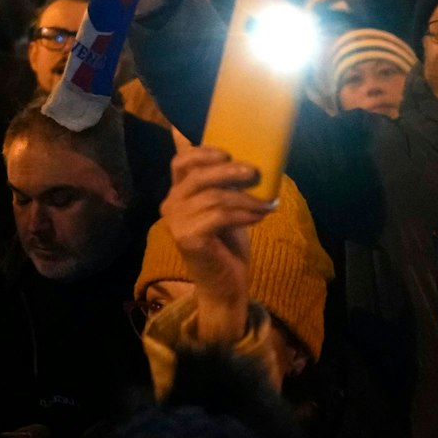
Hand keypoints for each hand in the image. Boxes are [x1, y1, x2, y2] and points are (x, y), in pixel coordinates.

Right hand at [161, 143, 270, 344]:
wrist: (223, 285)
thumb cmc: (225, 244)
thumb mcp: (223, 207)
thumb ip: (221, 184)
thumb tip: (242, 157)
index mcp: (177, 194)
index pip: (181, 162)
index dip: (203, 152)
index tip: (229, 152)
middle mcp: (170, 205)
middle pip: (198, 176)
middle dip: (229, 171)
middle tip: (255, 171)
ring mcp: (177, 222)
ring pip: (213, 197)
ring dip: (245, 197)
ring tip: (267, 202)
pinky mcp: (188, 238)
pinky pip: (220, 216)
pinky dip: (244, 214)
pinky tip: (260, 216)